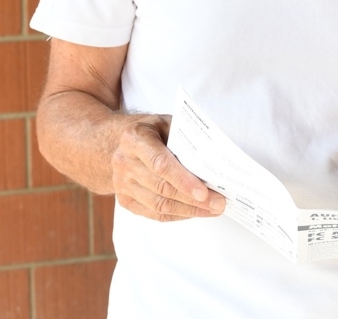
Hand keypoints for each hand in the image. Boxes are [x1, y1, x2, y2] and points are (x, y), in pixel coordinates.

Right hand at [110, 114, 224, 221]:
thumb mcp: (167, 123)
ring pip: (158, 205)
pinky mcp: (124, 199)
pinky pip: (153, 213)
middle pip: (162, 188)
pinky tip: (194, 212)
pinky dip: (176, 215)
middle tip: (218, 203)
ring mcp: (121, 183)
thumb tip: (212, 160)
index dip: (183, 181)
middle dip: (193, 200)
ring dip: (188, 210)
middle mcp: (124, 162)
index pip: (160, 164)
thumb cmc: (151, 131)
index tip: (204, 193)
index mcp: (135, 139)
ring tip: (212, 210)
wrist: (119, 142)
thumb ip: (185, 138)